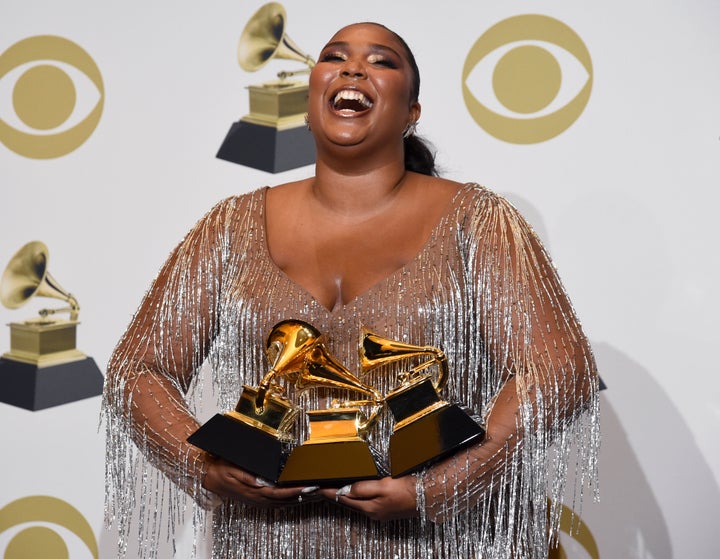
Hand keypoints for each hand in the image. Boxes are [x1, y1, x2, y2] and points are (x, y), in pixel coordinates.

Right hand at [202, 457, 319, 507]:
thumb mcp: (233, 469)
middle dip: (304, 496)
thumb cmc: (221, 469)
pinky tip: (299, 497)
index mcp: (255, 491)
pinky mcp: (258, 499)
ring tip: (315, 493)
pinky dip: (291, 500)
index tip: (309, 487)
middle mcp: (259, 499)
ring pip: (284, 502)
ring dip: (300, 499)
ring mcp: (259, 501)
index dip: (296, 491)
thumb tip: (264, 481)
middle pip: (286, 500)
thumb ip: (248, 476)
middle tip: (320, 490)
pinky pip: (278, 502)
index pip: (281, 493)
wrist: (209, 477)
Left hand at [320, 476, 417, 520]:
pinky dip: (355, 497)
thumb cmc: (406, 491)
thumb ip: (363, 488)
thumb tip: (345, 489)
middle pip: (347, 503)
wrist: (426, 497)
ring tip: (331, 488)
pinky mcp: (384, 510)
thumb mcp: (383, 486)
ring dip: (343, 496)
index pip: (343, 498)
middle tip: (319, 486)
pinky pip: (364, 503)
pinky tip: (353, 492)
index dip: (328, 492)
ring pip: (355, 503)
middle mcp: (371, 513)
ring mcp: (378, 513)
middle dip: (333, 495)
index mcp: (369, 507)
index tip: (315, 487)